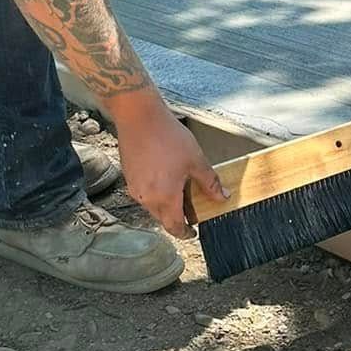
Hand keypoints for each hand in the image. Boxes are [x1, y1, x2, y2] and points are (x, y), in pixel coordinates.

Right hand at [109, 92, 225, 237]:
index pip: (174, 227)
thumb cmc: (168, 136)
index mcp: (165, 197)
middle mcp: (146, 198)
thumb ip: (210, 183)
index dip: (184, 233)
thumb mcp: (196, 160)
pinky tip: (164, 177)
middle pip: (163, 218)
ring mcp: (134, 188)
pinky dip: (155, 192)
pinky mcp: (128, 177)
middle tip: (190, 209)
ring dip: (165, 204)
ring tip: (178, 189)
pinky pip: (143, 193)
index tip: (192, 232)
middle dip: (176, 218)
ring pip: (152, 205)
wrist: (139, 117)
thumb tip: (222, 197)